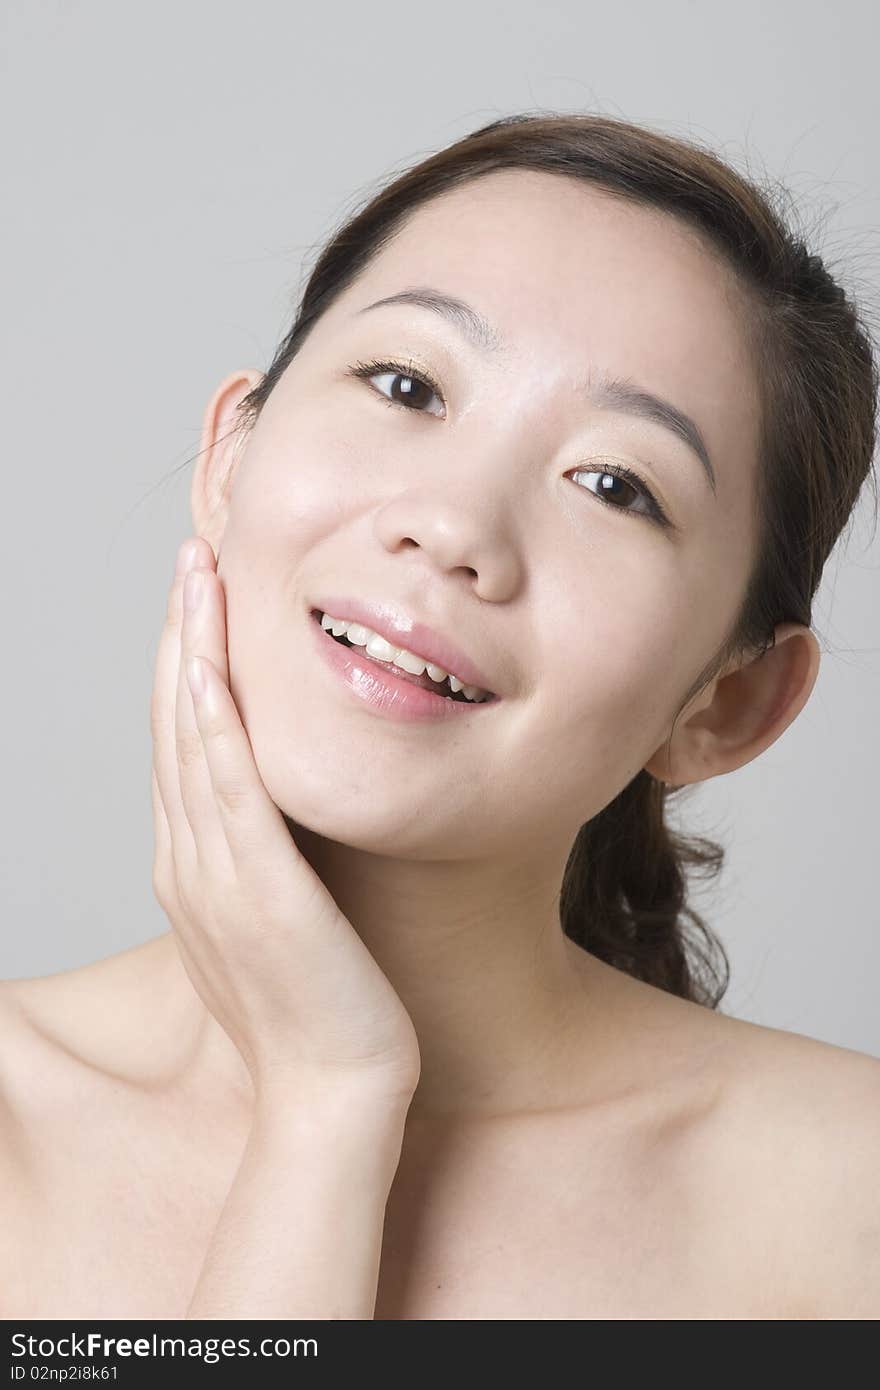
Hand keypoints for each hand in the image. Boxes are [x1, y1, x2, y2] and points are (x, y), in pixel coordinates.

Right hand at [150, 536, 420, 1102]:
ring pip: (191, 740)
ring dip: (191, 652)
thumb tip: (282, 818)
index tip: (202, 604)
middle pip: (174, 726)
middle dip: (182, 637)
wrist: (335, 1090)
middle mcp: (191, 861)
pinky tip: (208, 666)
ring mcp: (217, 874)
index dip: (187, 667)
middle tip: (190, 561)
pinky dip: (211, 721)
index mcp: (196, 866)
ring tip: (197, 578)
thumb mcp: (278, 922)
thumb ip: (266, 865)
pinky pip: (226, 788)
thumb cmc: (320, 1009)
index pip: (183, 745)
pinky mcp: (258, 888)